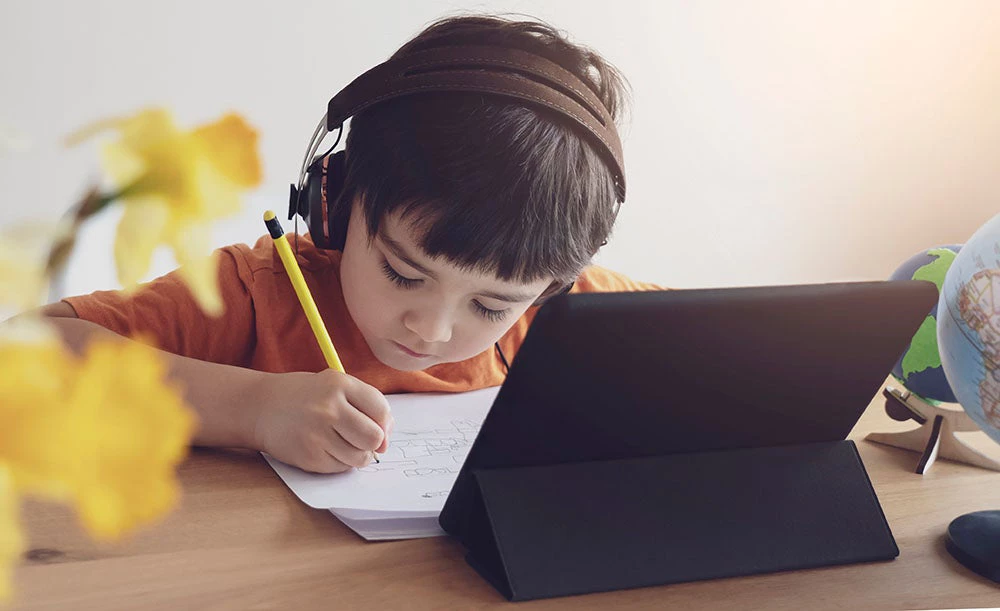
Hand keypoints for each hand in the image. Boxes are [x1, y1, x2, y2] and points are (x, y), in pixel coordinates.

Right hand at [251, 369, 393, 472]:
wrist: (261, 407)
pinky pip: (340, 468)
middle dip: (373, 443)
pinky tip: (325, 448)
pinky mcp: (308, 456)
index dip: (384, 423)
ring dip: (357, 454)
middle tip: (362, 439)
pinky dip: (339, 462)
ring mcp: (317, 434)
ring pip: (359, 457)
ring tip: (342, 443)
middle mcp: (329, 409)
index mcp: (340, 385)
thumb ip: (365, 404)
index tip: (377, 426)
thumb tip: (386, 440)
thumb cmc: (306, 396)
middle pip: (374, 438)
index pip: (381, 410)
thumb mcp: (335, 385)